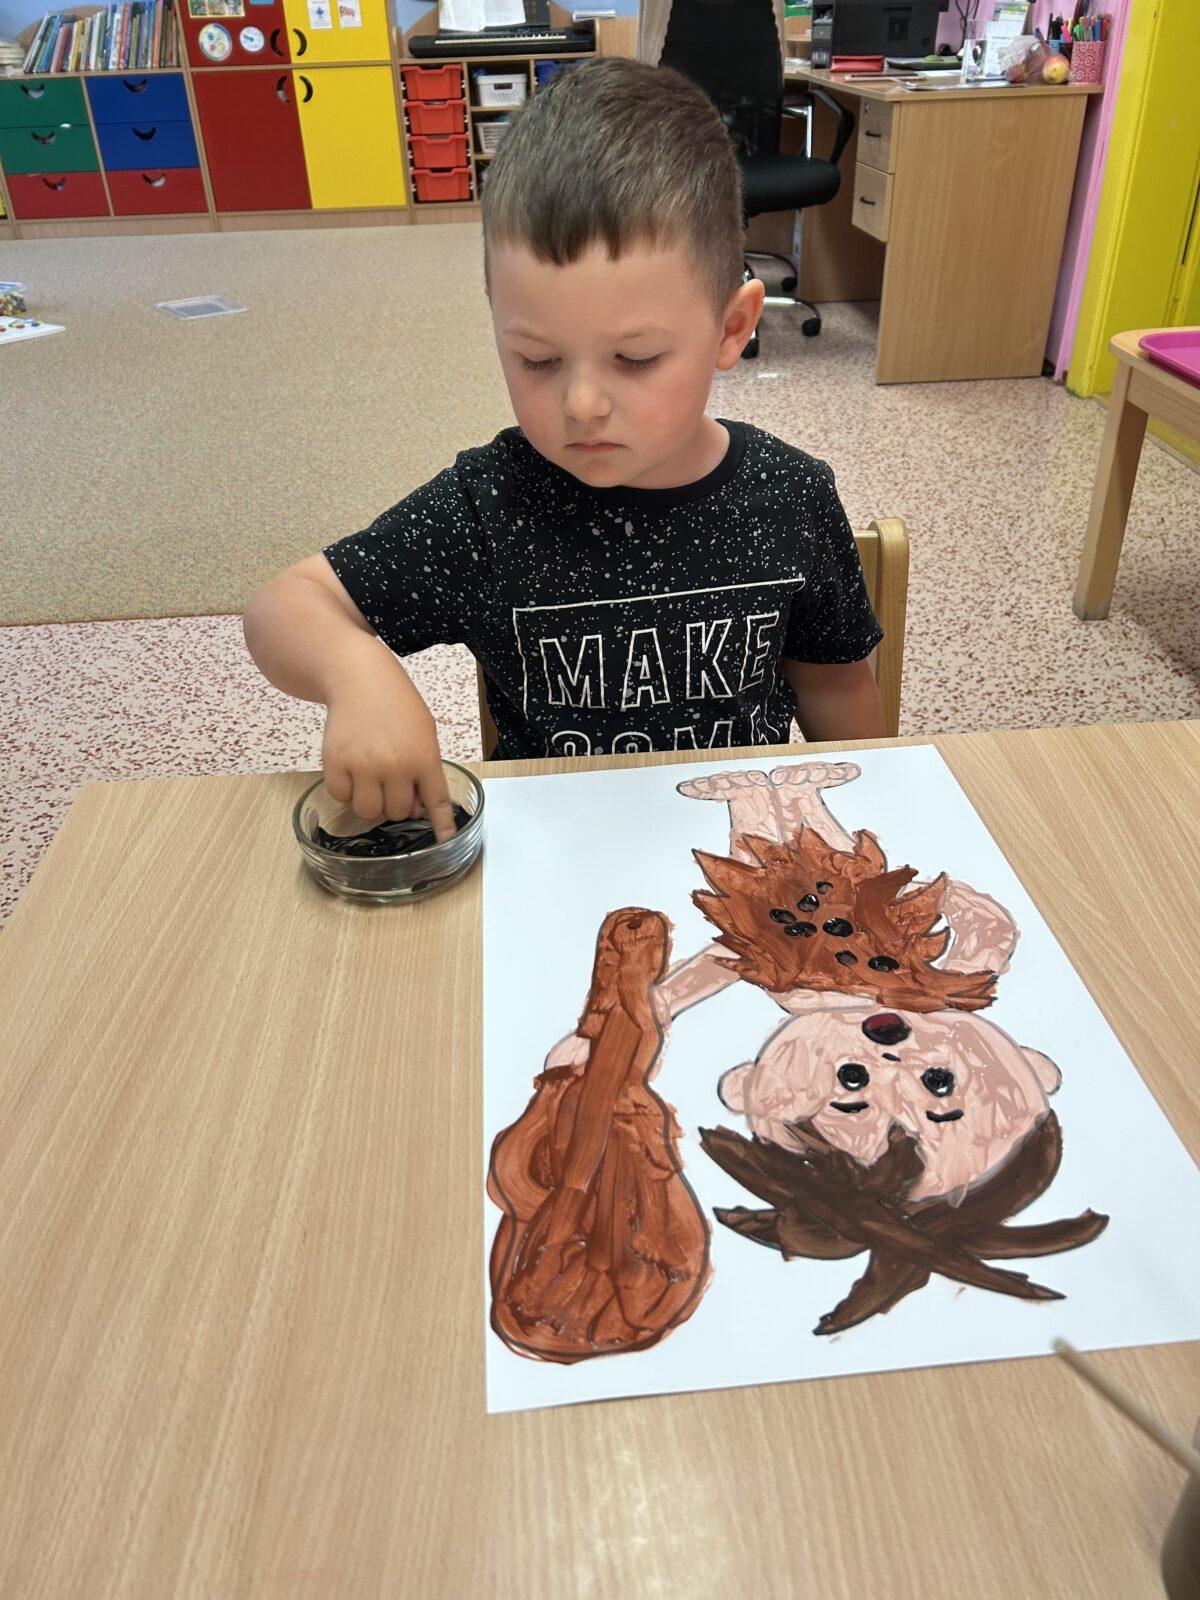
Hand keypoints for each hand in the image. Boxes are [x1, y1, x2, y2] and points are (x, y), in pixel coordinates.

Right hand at [321, 660, 457, 841]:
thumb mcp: (424, 732)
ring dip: (370, 801)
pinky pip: (340, 796)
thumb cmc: (396, 705)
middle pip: (397, 813)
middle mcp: (395, 765)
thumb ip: (425, 770)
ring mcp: (363, 765)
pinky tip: (351, 768)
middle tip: (390, 782)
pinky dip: (345, 790)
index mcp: (423, 757)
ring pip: (367, 811)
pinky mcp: (336, 761)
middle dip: (395, 803)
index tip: (445, 842)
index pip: (436, 800)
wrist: (359, 677)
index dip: (442, 825)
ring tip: (370, 777)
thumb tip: (416, 810)